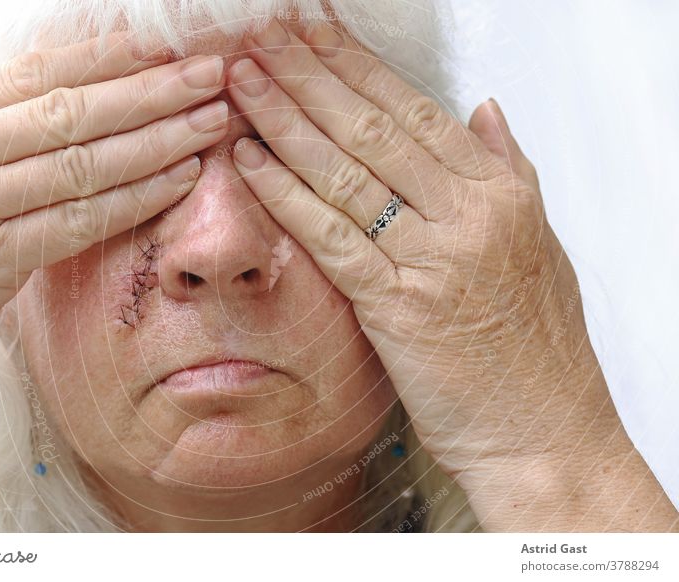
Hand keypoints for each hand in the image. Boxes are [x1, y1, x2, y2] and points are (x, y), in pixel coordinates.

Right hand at [0, 24, 228, 415]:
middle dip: (147, 90)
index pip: (33, 76)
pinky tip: (178, 180)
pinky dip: (133, 200)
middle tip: (208, 73)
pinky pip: (75, 223)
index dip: (104, 58)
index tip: (159, 46)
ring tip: (210, 121)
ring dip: (155, 140)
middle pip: (69, 112)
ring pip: (80, 164)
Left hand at [226, 19, 677, 529]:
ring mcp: (433, 259)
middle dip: (312, 76)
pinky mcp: (399, 308)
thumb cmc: (539, 348)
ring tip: (245, 80)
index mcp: (499, 194)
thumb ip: (509, 170)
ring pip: (348, 173)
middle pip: (373, 128)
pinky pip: (333, 238)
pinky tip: (251, 161)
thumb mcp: (539, 244)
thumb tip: (484, 111)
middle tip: (264, 37)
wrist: (546, 432)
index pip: (415, 110)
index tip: (316, 35)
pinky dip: (287, 195)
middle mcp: (467, 215)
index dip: (358, 67)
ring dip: (288, 120)